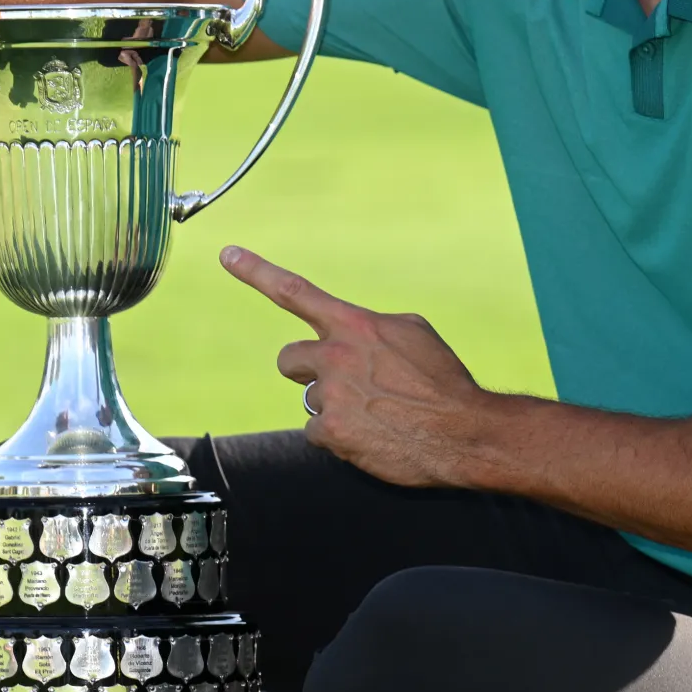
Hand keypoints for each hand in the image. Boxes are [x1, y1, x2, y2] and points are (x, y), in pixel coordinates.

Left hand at [219, 245, 492, 488]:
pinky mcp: (330, 432)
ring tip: (375, 413)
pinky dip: (339, 437)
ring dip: (334, 407)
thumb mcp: (414, 333)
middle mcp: (335, 354)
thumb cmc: (443, 381)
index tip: (227, 255)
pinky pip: (316, 432)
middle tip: (342, 383)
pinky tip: (370, 435)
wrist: (463, 432)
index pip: (295, 292)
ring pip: (310, 399)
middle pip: (289, 359)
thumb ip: (372, 328)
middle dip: (307, 370)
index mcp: (355, 324)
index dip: (257, 272)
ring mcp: (330, 394)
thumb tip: (351, 334)